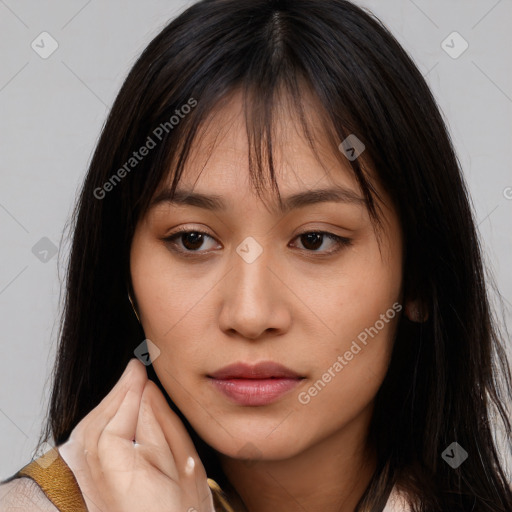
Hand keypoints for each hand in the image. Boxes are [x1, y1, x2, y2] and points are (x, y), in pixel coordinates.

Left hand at [57, 358, 214, 511]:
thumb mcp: (186, 467)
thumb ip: (163, 426)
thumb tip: (148, 391)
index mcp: (123, 477)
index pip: (115, 424)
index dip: (127, 393)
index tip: (139, 369)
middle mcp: (99, 482)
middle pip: (95, 426)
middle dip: (116, 394)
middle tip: (134, 369)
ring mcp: (93, 485)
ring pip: (88, 434)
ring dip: (107, 404)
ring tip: (128, 383)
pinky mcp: (94, 485)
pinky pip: (88, 445)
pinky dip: (102, 420)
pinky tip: (117, 410)